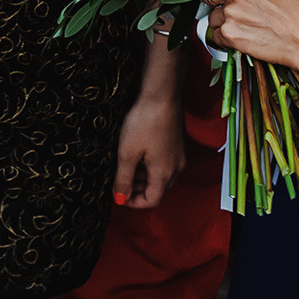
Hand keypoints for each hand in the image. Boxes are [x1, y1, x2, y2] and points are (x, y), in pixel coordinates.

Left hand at [114, 87, 185, 206]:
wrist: (163, 96)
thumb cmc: (146, 122)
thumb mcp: (127, 153)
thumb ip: (123, 178)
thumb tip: (121, 198)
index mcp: (164, 174)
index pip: (151, 200)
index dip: (133, 202)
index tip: (119, 195)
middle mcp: (176, 168)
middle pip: (157, 189)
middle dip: (138, 188)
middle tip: (120, 178)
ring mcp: (179, 156)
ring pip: (161, 176)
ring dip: (144, 176)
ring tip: (127, 162)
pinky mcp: (177, 145)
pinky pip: (165, 163)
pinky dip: (151, 164)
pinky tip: (138, 151)